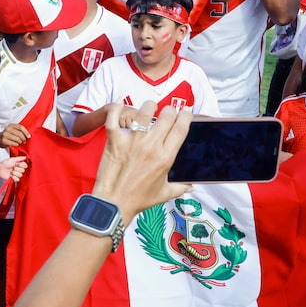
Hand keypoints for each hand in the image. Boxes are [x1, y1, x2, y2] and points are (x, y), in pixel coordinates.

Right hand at [0, 123, 29, 147]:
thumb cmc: (8, 135)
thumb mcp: (13, 130)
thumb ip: (19, 131)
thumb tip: (28, 135)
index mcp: (11, 125)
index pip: (21, 127)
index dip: (26, 132)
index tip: (29, 136)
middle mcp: (8, 129)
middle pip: (20, 134)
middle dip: (24, 138)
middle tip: (24, 141)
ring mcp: (5, 134)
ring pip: (17, 139)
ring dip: (20, 142)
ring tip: (20, 143)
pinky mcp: (4, 140)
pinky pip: (14, 143)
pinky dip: (17, 145)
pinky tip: (16, 144)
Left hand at [0, 157, 28, 181]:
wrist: (0, 169)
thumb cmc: (5, 163)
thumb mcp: (13, 159)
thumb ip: (20, 158)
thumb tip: (26, 157)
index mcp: (19, 165)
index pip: (25, 166)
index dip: (21, 165)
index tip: (16, 163)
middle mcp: (19, 170)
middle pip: (23, 171)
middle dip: (17, 169)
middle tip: (12, 167)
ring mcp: (17, 175)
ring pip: (20, 175)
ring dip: (14, 173)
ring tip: (11, 172)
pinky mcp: (15, 179)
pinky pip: (17, 179)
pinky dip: (13, 177)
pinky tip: (10, 175)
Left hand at [90, 102, 191, 221]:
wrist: (114, 203)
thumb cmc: (138, 199)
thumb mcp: (164, 193)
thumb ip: (180, 187)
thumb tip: (192, 186)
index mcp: (166, 157)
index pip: (181, 128)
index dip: (185, 116)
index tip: (185, 112)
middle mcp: (151, 146)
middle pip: (166, 117)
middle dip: (170, 110)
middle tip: (167, 111)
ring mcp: (132, 142)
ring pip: (144, 113)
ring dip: (149, 106)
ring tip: (149, 107)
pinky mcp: (115, 142)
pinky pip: (114, 119)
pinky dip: (116, 109)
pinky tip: (120, 103)